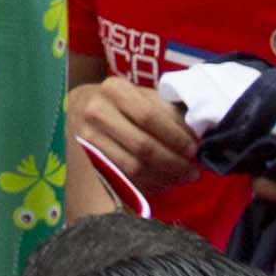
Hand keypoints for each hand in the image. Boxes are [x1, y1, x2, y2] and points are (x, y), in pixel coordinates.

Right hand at [68, 73, 201, 184]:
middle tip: (193, 171)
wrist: (79, 109)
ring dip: (164, 177)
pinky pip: (123, 180)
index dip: (175, 136)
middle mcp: (96, 111)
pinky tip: (162, 183)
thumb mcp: (142, 97)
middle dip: (173, 162)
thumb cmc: (121, 103)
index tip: (194, 149)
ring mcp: (86, 138)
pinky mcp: (86, 161)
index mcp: (114, 89)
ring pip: (133, 167)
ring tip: (182, 178)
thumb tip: (195, 136)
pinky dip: (148, 185)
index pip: (149, 116)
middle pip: (142, 146)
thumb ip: (167, 112)